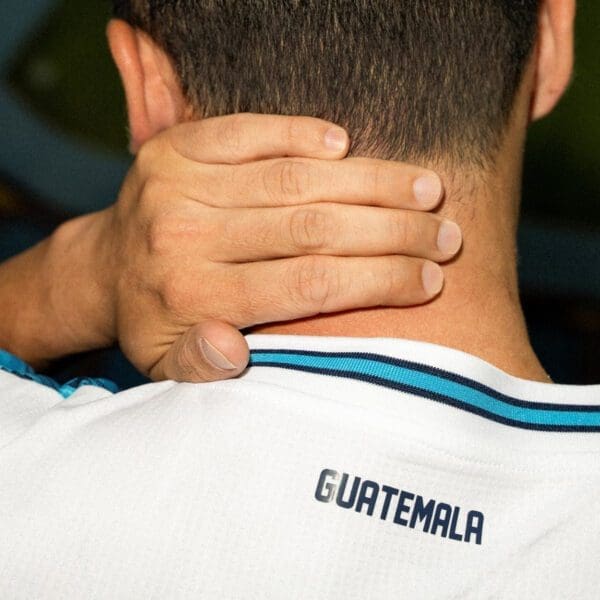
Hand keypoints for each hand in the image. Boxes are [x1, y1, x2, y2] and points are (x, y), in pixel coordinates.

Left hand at [56, 114, 460, 381]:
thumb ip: (200, 367)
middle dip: (392, 232)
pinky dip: (304, 134)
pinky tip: (348, 146)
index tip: (429, 279)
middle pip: (310, 229)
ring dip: (370, 182)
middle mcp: (184, 238)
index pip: (306, 286)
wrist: (106, 265)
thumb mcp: (168, 364)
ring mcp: (178, 183)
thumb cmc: (155, 318)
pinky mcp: (176, 145)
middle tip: (446, 234)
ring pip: (294, 178)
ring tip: (426, 188)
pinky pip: (250, 130)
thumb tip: (235, 352)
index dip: (377, 281)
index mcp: (190, 299)